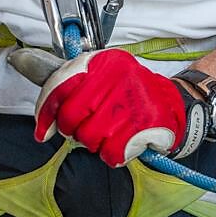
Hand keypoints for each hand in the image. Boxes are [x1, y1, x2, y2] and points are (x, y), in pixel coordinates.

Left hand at [10, 47, 185, 168]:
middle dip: (74, 130)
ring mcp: (130, 102)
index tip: (42, 130)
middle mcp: (116, 78)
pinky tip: (121, 142)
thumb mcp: (103, 80)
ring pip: (89, 137)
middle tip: (87, 128)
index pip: (60, 87)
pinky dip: (112, 153)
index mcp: (103, 63)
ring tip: (109, 133)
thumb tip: (41, 126)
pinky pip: (110, 151)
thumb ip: (71, 94)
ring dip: (95, 142)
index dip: (45, 112)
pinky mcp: (143, 125)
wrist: (174, 104)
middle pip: (71, 118)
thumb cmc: (132, 94)